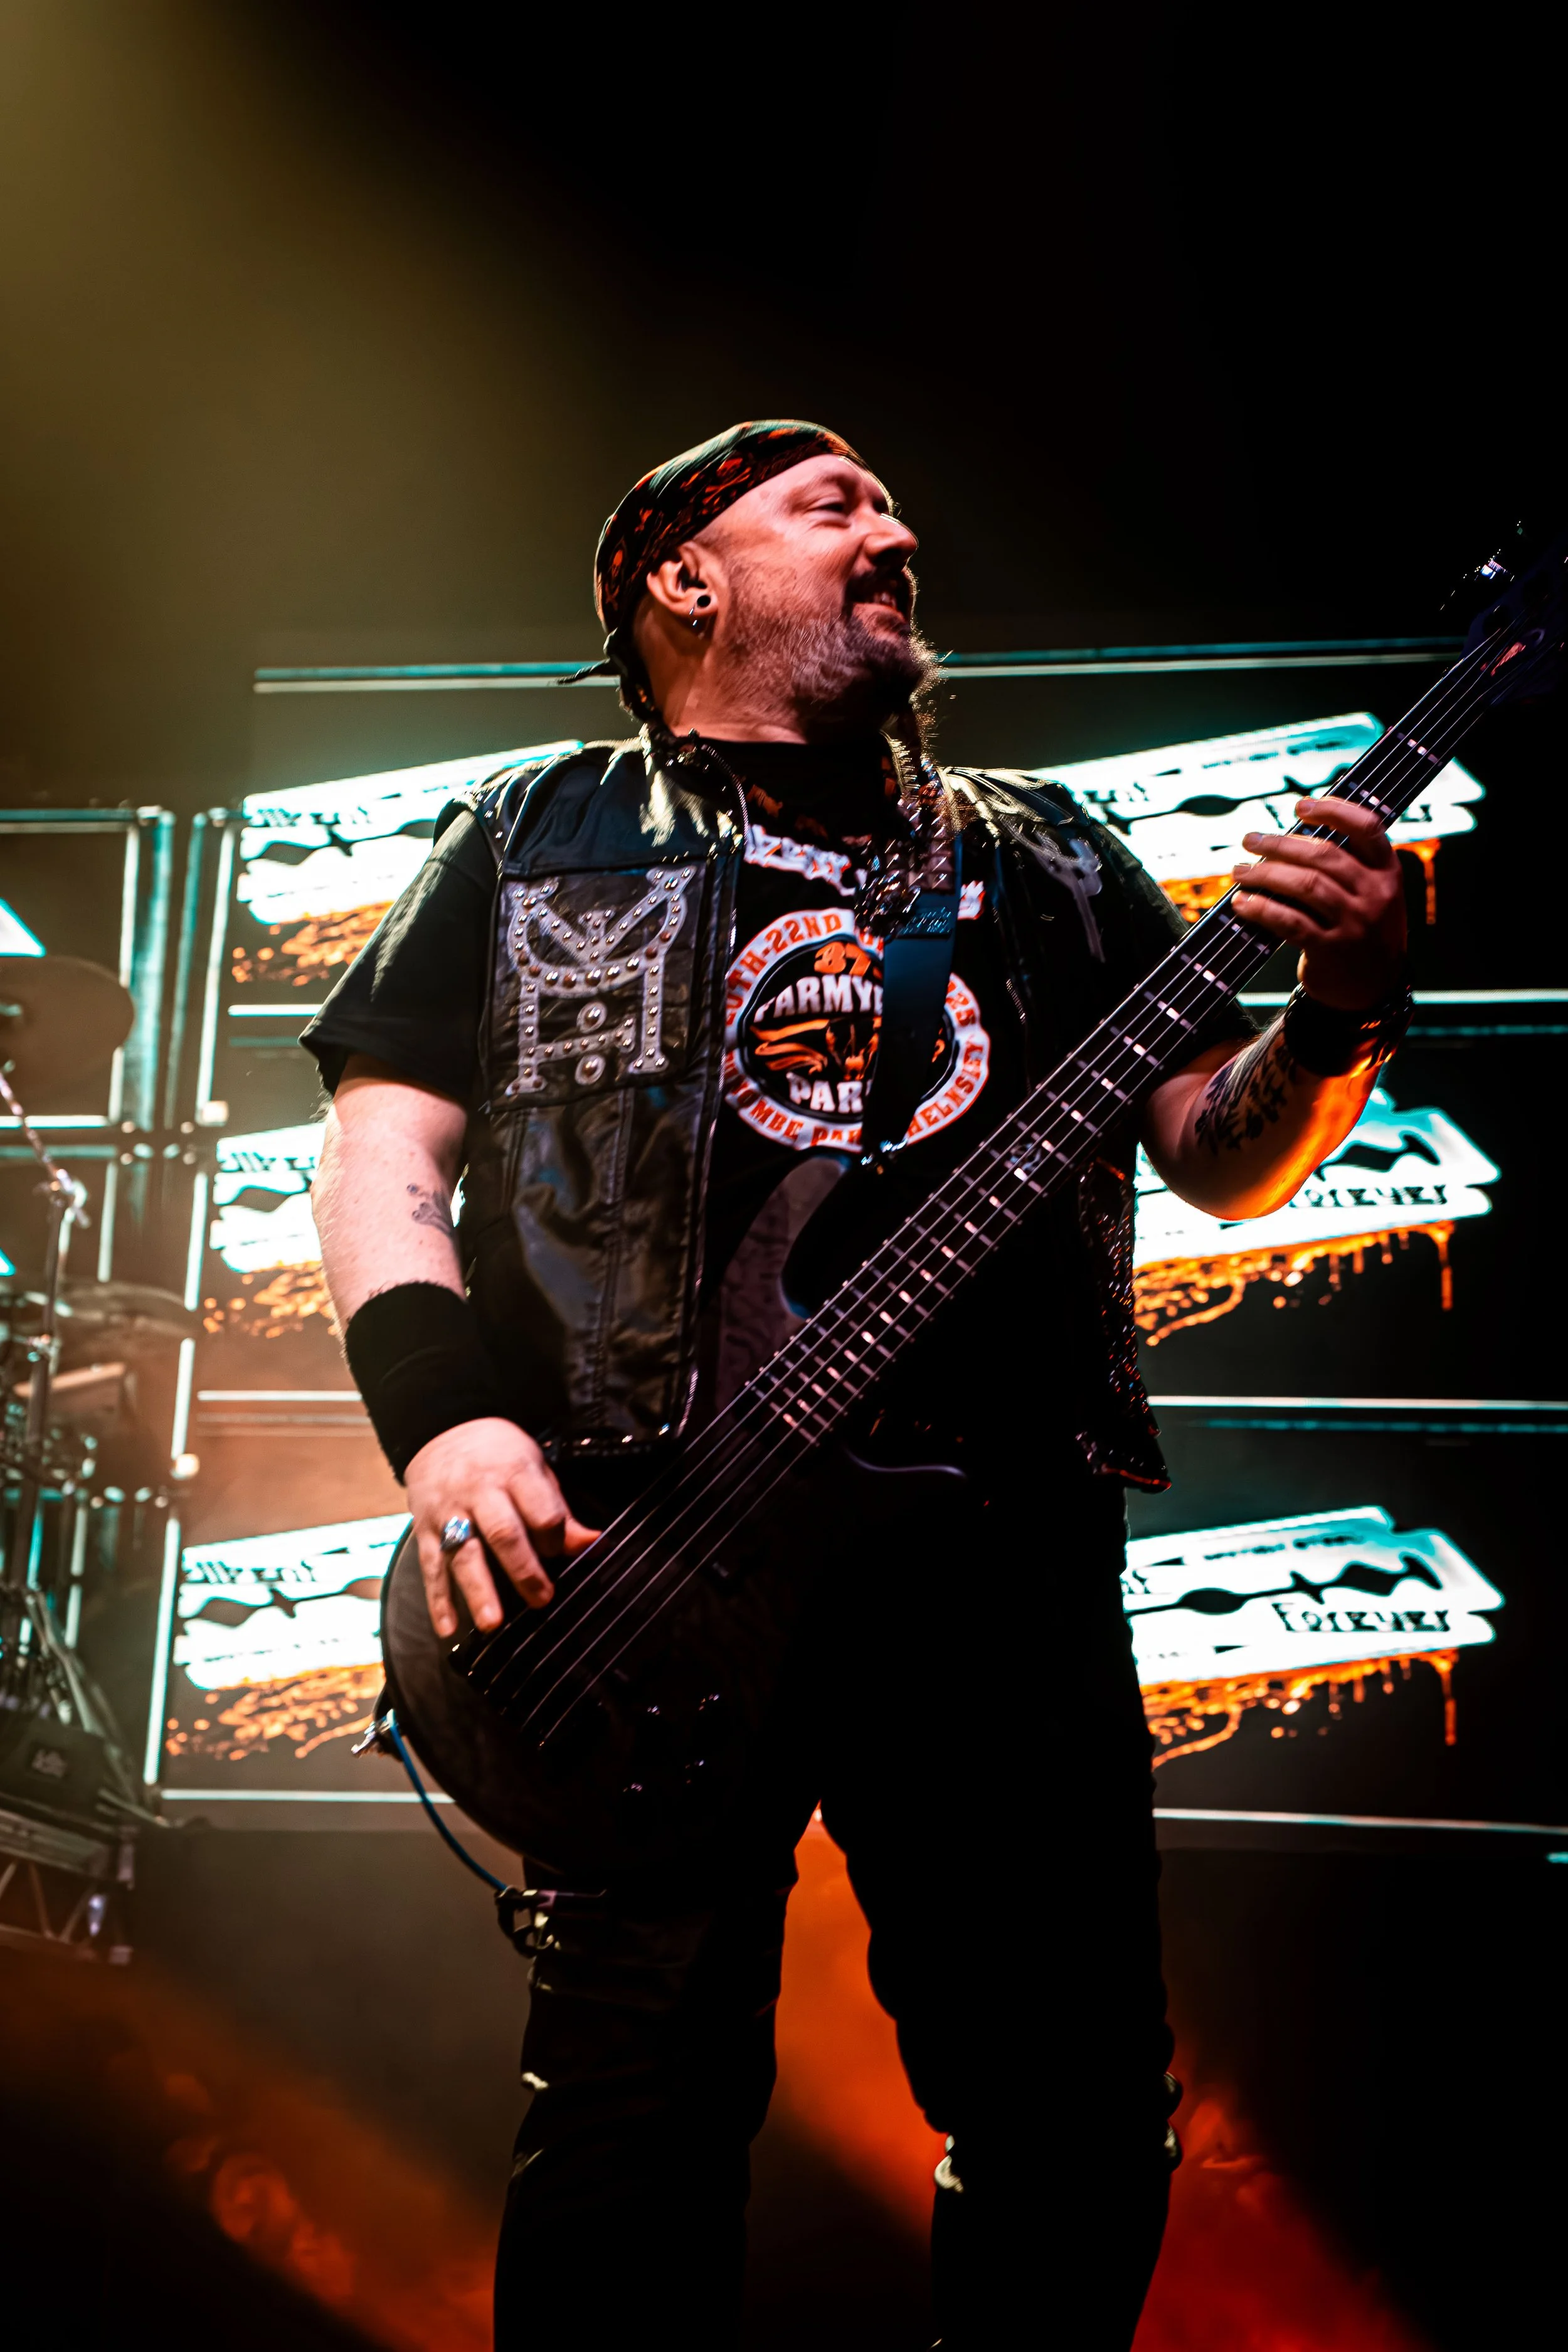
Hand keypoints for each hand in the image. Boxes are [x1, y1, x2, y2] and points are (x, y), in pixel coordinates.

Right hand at [404, 1418, 599, 1637]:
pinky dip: (438, 1601)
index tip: (560, 1553)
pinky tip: (448, 1628)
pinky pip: (431, 1568)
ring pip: (463, 1553)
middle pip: (502, 1533)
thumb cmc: (499, 1455)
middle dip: (523, 1570)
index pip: (540, 1510)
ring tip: (492, 1623)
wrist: (443, 1431)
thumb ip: (558, 1509)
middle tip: (541, 1599)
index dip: (555, 1537)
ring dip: (478, 1591)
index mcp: (513, 1472)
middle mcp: (479, 1492)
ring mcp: (448, 1513)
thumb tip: (594, 1543)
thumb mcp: (534, 1467)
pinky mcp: (426, 1531)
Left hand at [1231, 795, 1408, 1009]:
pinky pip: (1290, 921)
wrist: (1373, 991)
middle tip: (1249, 839)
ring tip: (1239, 870)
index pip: (1367, 828)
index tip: (1301, 806)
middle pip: (1324, 855)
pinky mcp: (1331, 950)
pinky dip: (1262, 909)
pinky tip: (1242, 903)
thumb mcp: (1374, 896)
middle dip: (1280, 843)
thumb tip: (1294, 834)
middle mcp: (1376, 895)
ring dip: (1265, 873)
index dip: (1334, 810)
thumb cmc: (1362, 932)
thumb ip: (1350, 866)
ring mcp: (1355, 924)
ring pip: (1304, 885)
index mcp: (1389, 873)